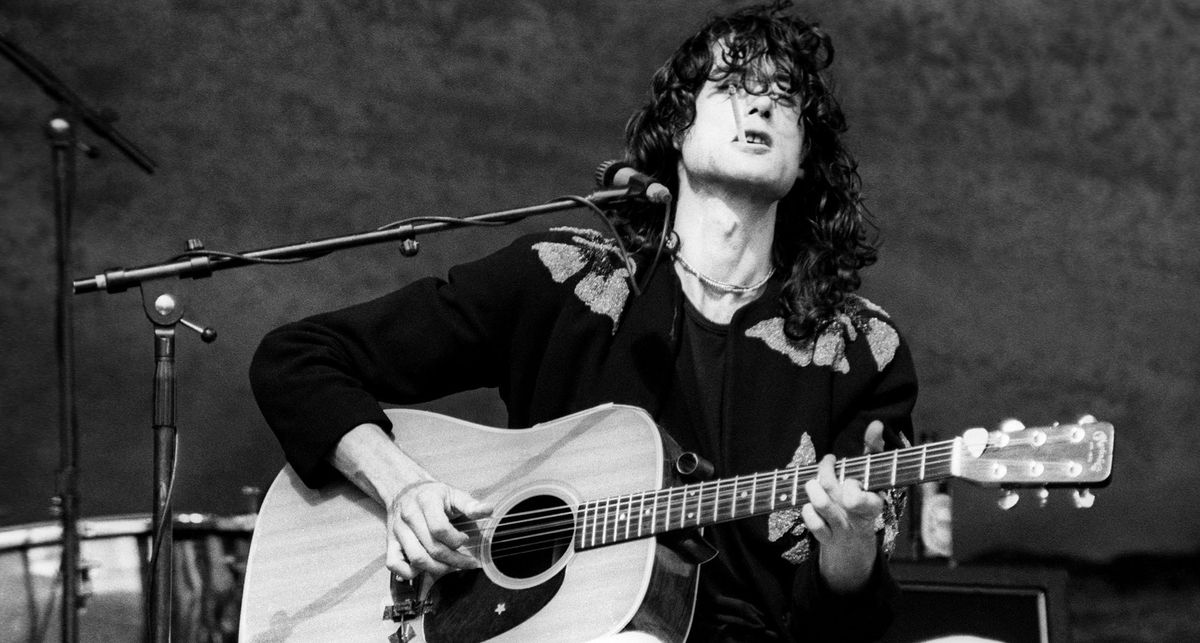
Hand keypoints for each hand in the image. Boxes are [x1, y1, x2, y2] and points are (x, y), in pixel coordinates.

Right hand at [386, 480, 491, 579]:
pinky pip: (394, 565)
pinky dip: (410, 572)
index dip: (456, 540)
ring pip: (417, 559)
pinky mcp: (390, 542)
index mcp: (426, 501)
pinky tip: (426, 567)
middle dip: (454, 560)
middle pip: (432, 548)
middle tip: (467, 562)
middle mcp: (409, 516)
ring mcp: (397, 531)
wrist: (404, 490)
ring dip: (438, 568)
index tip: (465, 539)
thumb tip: (488, 510)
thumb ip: (470, 504)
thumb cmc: (432, 495)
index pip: (440, 529)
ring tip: (451, 566)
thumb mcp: (453, 493)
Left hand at [800, 420, 886, 592]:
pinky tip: (809, 505)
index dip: (852, 487)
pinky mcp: (827, 539)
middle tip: (827, 462)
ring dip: (813, 490)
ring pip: (823, 507)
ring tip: (812, 482)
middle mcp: (856, 516)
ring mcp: (841, 528)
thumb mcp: (872, 475)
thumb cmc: (863, 499)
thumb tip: (876, 424)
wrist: (856, 543)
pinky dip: (808, 513)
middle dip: (826, 474)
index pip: (862, 498)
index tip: (845, 472)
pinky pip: (814, 525)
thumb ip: (874, 448)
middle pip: (834, 492)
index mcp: (872, 503)